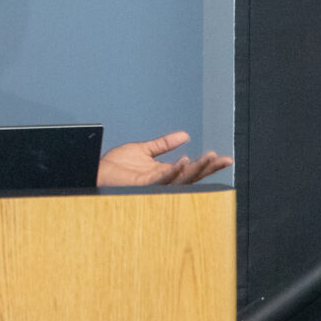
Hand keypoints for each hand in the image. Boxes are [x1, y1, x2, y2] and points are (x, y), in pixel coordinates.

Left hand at [96, 131, 232, 186]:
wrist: (95, 170)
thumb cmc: (115, 166)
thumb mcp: (143, 150)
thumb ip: (164, 144)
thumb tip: (185, 135)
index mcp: (164, 173)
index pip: (191, 169)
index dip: (208, 164)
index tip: (225, 158)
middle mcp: (161, 180)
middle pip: (191, 176)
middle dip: (208, 168)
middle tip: (224, 159)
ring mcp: (152, 184)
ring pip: (180, 179)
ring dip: (196, 169)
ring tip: (210, 158)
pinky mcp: (142, 185)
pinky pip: (161, 180)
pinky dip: (173, 171)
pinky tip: (183, 162)